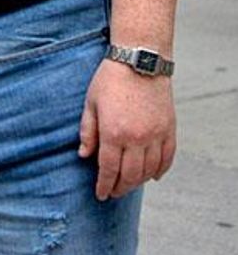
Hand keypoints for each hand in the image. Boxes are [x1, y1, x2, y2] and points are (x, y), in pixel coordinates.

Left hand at [78, 58, 175, 199]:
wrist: (140, 60)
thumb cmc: (110, 79)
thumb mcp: (91, 102)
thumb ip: (87, 131)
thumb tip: (84, 155)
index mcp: (113, 132)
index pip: (108, 169)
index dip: (104, 185)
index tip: (101, 194)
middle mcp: (137, 138)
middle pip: (130, 175)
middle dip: (120, 188)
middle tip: (113, 192)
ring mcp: (156, 135)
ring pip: (149, 171)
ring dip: (139, 182)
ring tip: (129, 184)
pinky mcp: (169, 129)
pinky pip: (167, 158)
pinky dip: (160, 171)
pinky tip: (153, 176)